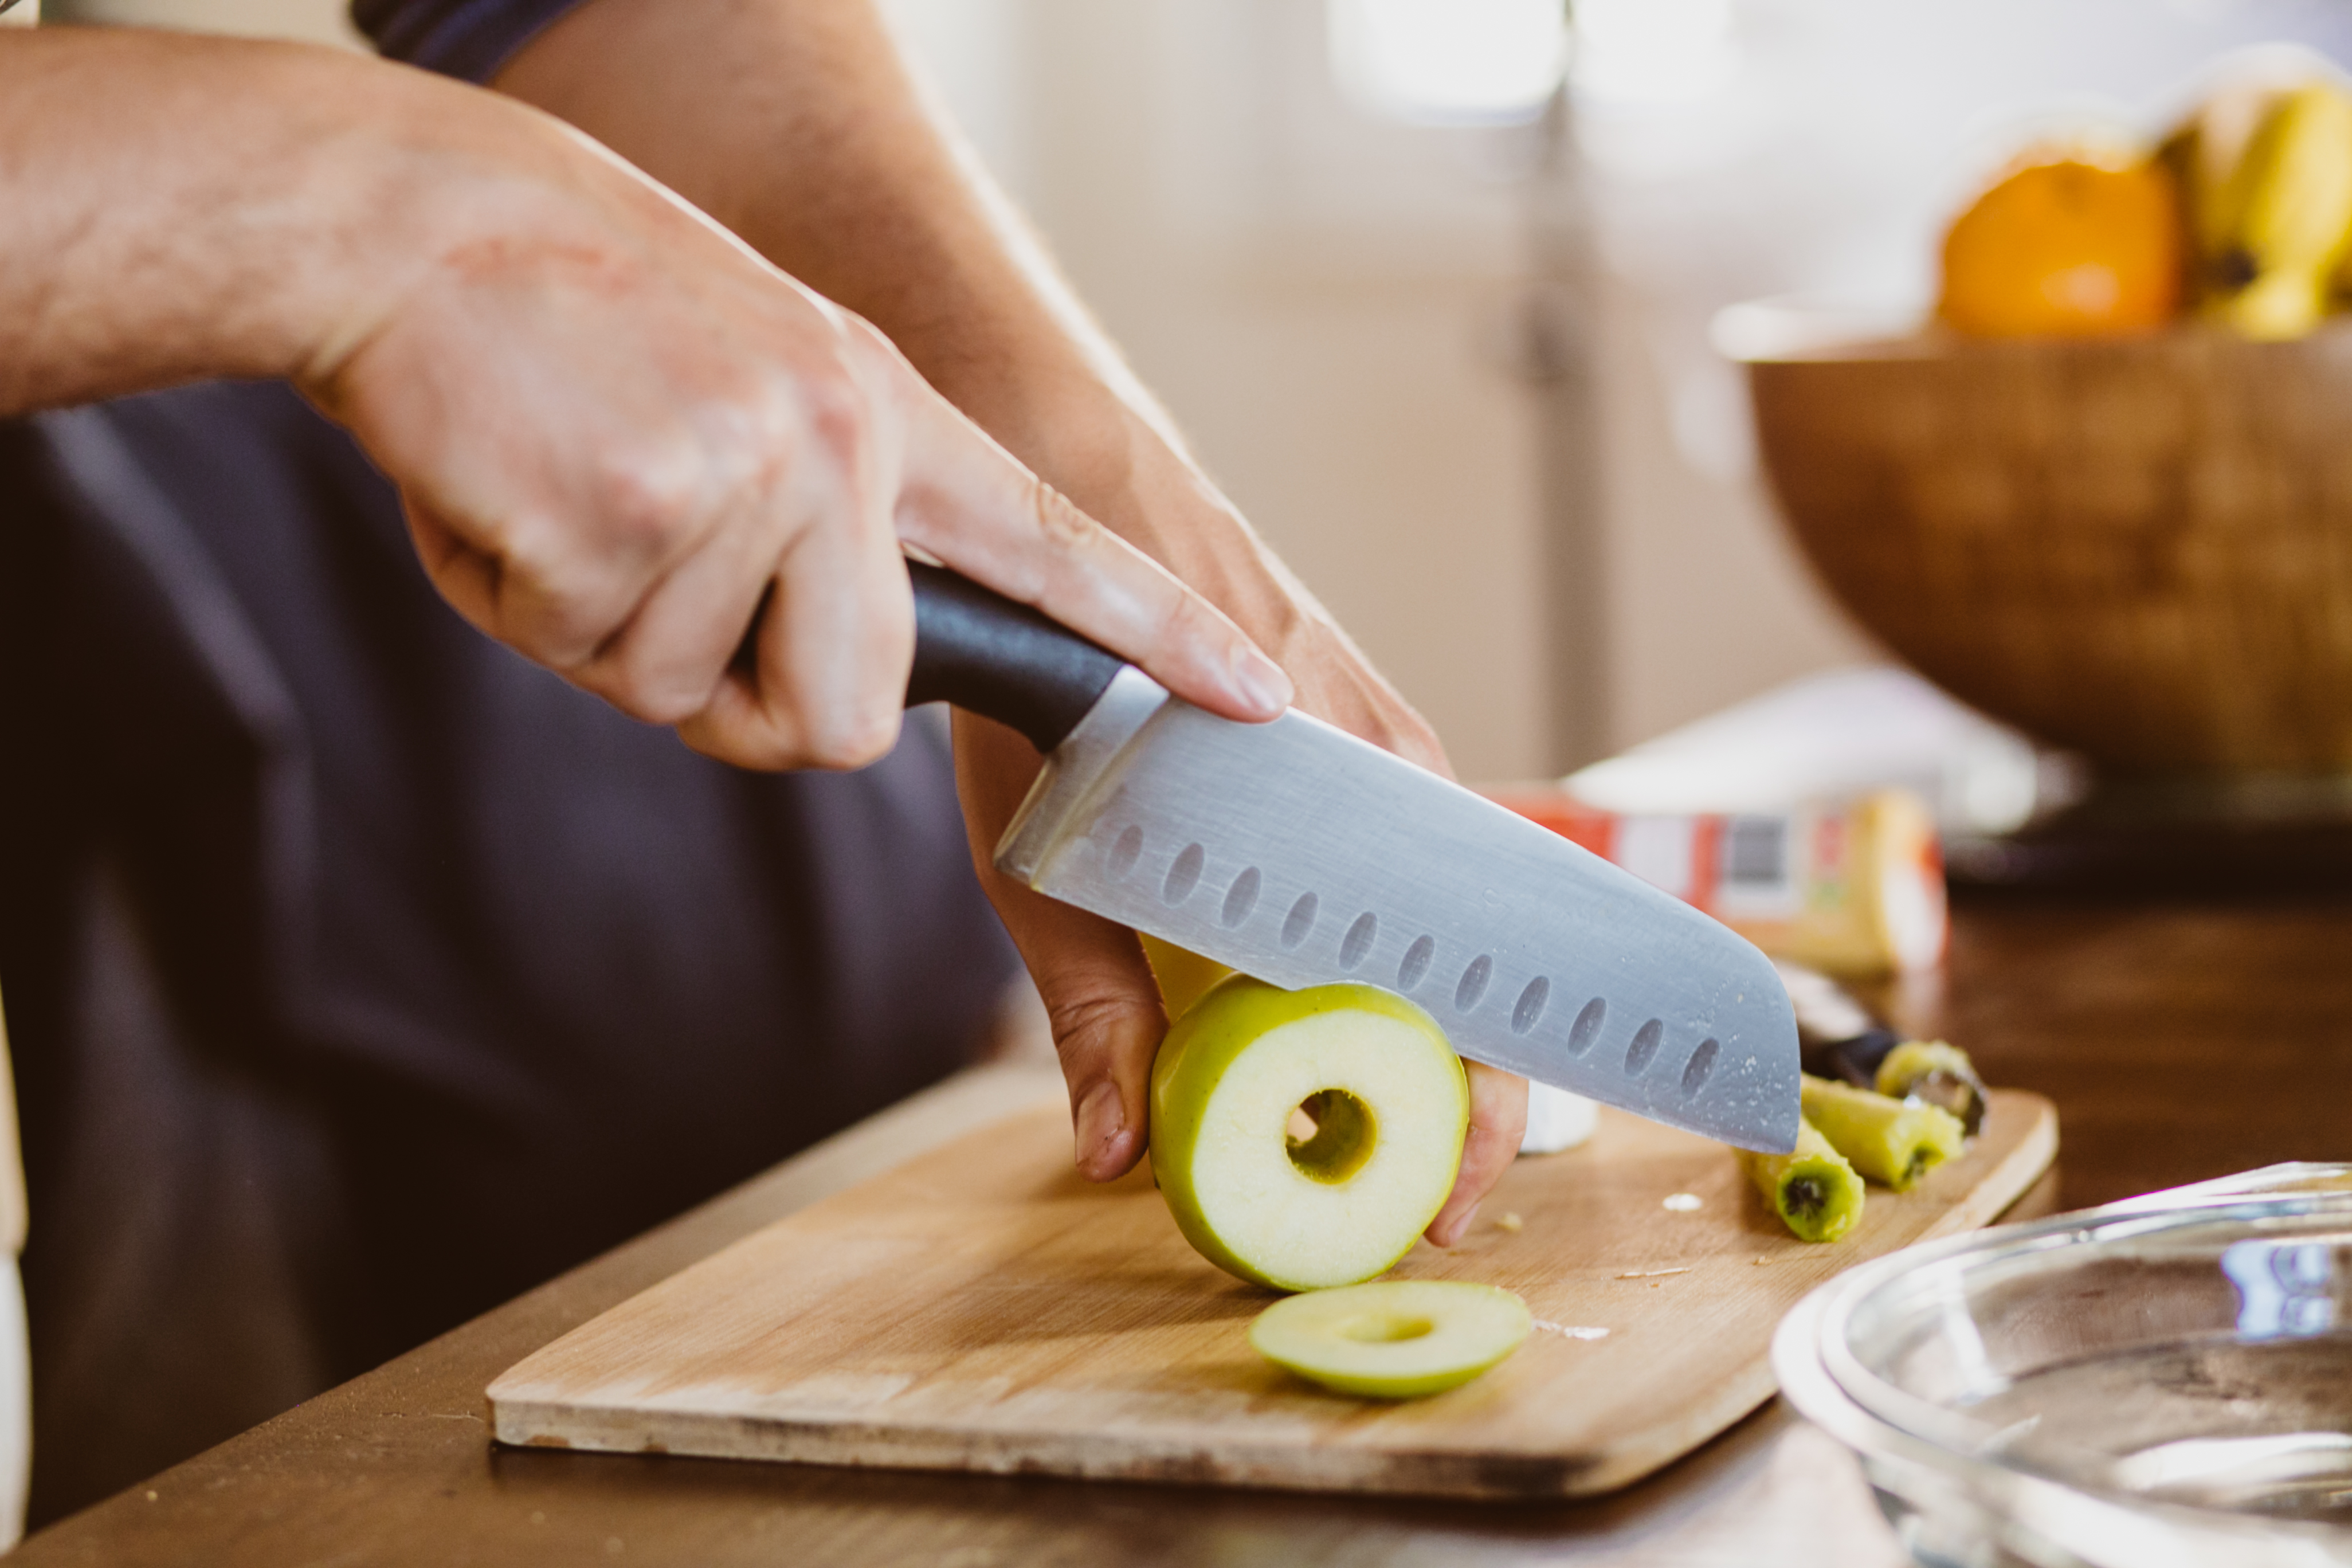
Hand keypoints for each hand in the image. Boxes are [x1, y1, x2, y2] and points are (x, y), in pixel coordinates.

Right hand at [302, 109, 1291, 770]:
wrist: (413, 220)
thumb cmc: (571, 313)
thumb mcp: (751, 387)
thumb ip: (829, 523)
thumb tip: (845, 687)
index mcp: (883, 415)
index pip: (1058, 550)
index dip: (1162, 638)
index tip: (1262, 702)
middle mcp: (843, 449)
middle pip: (848, 722)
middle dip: (744, 692)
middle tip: (649, 569)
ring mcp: (750, 482)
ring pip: (694, 700)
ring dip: (609, 632)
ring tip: (568, 488)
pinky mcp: (637, 520)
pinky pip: (585, 660)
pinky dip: (525, 605)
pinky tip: (511, 488)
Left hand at [953, 417, 1527, 1247]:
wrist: (1080, 494)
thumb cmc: (1056, 675)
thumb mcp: (1042, 856)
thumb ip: (1088, 1000)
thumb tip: (1116, 1153)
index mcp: (1342, 808)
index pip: (1466, 988)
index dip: (1474, 1113)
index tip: (1445, 1206)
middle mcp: (1396, 773)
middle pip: (1476, 967)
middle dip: (1460, 1095)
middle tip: (1421, 1196)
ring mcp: (1394, 747)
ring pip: (1451, 917)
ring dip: (1427, 1024)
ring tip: (1392, 1120)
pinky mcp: (1372, 733)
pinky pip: (1415, 864)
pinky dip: (1397, 947)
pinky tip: (1357, 1002)